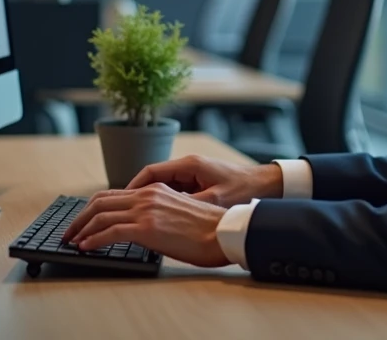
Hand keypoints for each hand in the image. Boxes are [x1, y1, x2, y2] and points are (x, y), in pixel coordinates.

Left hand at [61, 183, 229, 266]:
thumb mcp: (179, 211)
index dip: (92, 208)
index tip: (83, 221)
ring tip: (72, 241)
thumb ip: (158, 213)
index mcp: (155, 189)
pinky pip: (109, 232)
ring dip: (81, 229)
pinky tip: (86, 247)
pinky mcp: (146, 228)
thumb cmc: (207, 228)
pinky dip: (92, 240)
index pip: (113, 194)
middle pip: (100, 201)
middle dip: (80, 218)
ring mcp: (145, 210)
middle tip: (70, 232)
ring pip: (100, 215)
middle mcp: (147, 195)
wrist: (222, 232)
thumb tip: (143, 228)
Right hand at [125, 155, 283, 206]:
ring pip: (162, 187)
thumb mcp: (213, 201)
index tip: (118, 202)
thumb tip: (160, 215)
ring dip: (149, 201)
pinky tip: (158, 220)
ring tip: (134, 219)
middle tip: (119, 212)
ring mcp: (194, 175)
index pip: (150, 172)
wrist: (268, 185)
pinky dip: (164, 204)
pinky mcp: (200, 184)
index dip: (132, 187)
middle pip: (152, 179)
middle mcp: (189, 167)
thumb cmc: (244, 190)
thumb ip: (187, 205)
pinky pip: (174, 192)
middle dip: (135, 195)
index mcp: (189, 165)